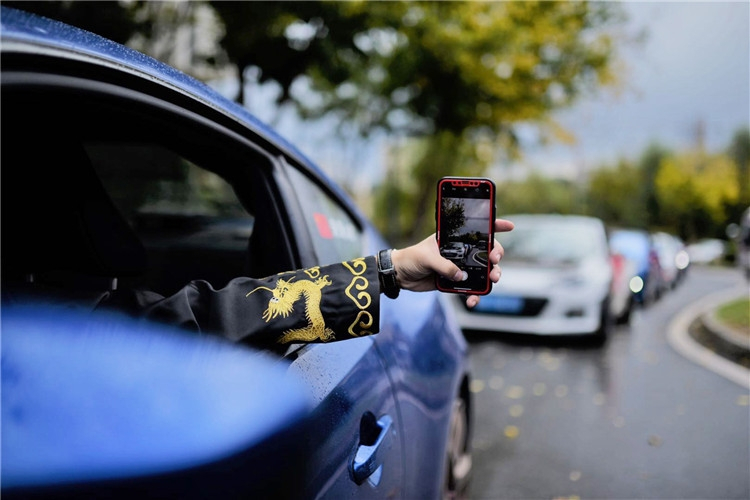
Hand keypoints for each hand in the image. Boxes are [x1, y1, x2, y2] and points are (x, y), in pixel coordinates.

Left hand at [391, 218, 514, 307]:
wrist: (400, 276)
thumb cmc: (411, 258)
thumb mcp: (426, 257)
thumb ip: (444, 266)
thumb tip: (461, 277)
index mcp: (454, 239)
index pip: (477, 229)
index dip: (494, 226)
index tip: (508, 226)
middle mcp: (461, 251)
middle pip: (486, 252)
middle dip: (495, 256)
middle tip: (494, 261)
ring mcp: (460, 267)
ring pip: (482, 272)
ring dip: (491, 277)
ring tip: (492, 281)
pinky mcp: (455, 282)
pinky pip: (470, 289)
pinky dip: (474, 296)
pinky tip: (472, 302)